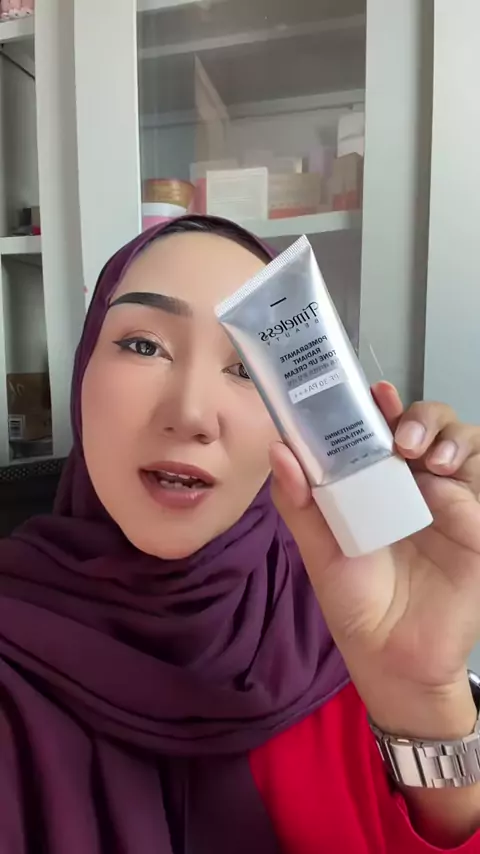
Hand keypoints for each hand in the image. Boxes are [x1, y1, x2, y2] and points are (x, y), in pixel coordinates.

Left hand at [271, 382, 479, 737]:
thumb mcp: (317, 549)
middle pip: (425, 423)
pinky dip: (466, 464)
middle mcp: (411, 483)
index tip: (370, 394)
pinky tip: (443, 476)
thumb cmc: (353, 601)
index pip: (378, 428)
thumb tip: (279, 450)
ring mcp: (447, 499)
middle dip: (416, 414)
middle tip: (398, 435)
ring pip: (460, 440)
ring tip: (421, 454)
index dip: (376, 405)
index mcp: (371, 482)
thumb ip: (298, 501)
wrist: (393, 656)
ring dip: (445, 433)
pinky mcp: (476, 521)